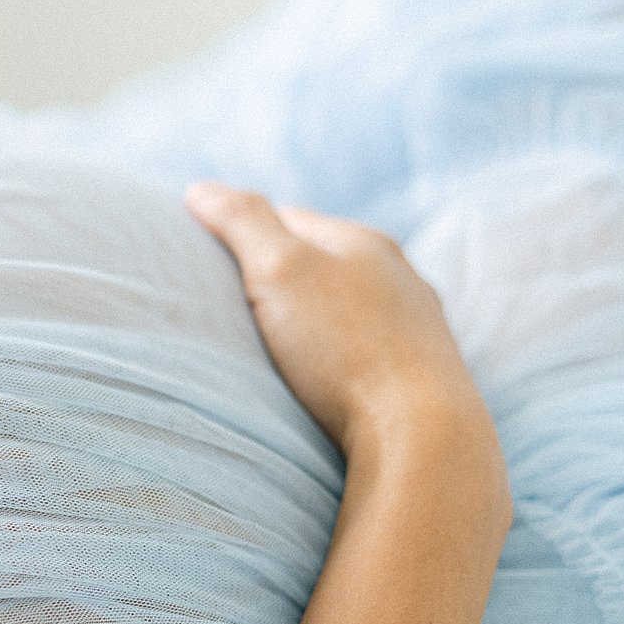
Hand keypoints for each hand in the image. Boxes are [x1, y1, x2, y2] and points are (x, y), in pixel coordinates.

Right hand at [183, 181, 497, 464]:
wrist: (422, 434)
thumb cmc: (345, 349)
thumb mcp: (278, 269)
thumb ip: (240, 222)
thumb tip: (200, 189)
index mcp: (363, 242)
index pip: (287, 218)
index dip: (243, 233)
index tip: (207, 258)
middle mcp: (399, 276)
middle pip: (323, 262)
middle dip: (282, 275)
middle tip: (235, 303)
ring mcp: (417, 327)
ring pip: (350, 308)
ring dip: (316, 319)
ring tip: (280, 346)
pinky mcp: (423, 376)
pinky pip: (369, 350)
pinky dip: (342, 355)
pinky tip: (327, 379)